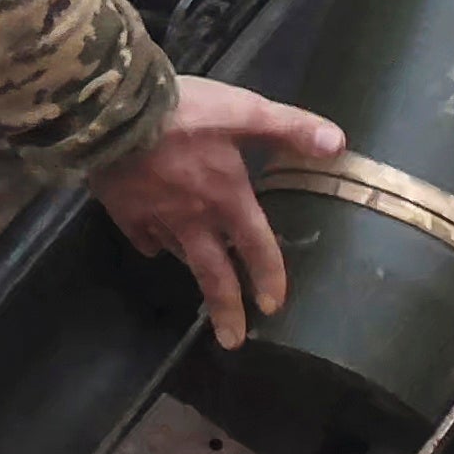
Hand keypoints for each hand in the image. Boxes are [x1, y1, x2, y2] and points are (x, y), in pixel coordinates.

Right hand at [91, 77, 347, 350]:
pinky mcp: (123, 212)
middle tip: (232, 342)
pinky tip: (154, 245)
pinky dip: (153, 244)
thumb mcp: (245, 110)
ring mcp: (155, 219)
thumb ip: (291, 128)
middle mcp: (193, 220)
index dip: (268, 276)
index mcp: (227, 198)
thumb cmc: (185, 112)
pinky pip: (143, 238)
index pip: (256, 246)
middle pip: (212, 274)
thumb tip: (339, 146)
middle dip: (224, 310)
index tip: (271, 307)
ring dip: (194, 271)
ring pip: (179, 254)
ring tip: (201, 284)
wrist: (115, 112)